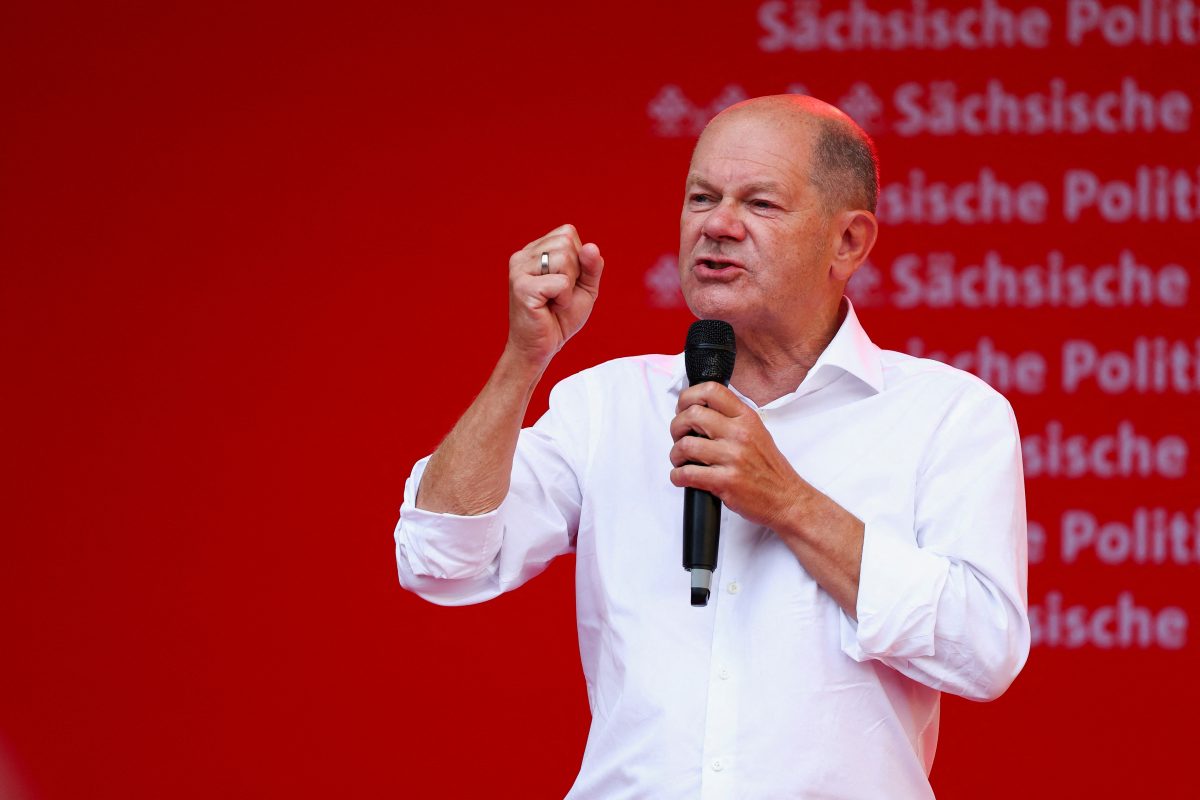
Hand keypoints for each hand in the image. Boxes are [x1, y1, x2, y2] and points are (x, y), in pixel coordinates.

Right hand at [506, 224, 603, 367]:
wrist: (540, 348)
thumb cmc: (560, 317)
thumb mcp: (584, 288)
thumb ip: (592, 266)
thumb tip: (591, 247)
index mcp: (534, 250)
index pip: (567, 232)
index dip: (578, 258)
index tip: (565, 282)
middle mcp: (523, 255)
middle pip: (566, 243)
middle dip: (574, 272)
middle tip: (560, 294)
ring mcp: (519, 269)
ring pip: (564, 259)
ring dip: (569, 286)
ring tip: (555, 300)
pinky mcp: (522, 286)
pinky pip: (561, 282)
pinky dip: (564, 299)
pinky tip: (550, 308)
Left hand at [668, 381, 805, 530]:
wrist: (786, 498)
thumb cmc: (768, 468)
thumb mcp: (757, 432)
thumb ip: (732, 418)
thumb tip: (700, 409)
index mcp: (746, 418)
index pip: (711, 390)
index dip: (688, 396)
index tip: (683, 408)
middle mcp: (740, 434)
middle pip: (692, 415)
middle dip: (676, 426)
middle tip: (679, 436)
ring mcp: (733, 458)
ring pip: (685, 445)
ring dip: (675, 454)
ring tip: (681, 460)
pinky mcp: (725, 482)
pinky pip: (687, 474)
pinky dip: (677, 476)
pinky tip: (682, 477)